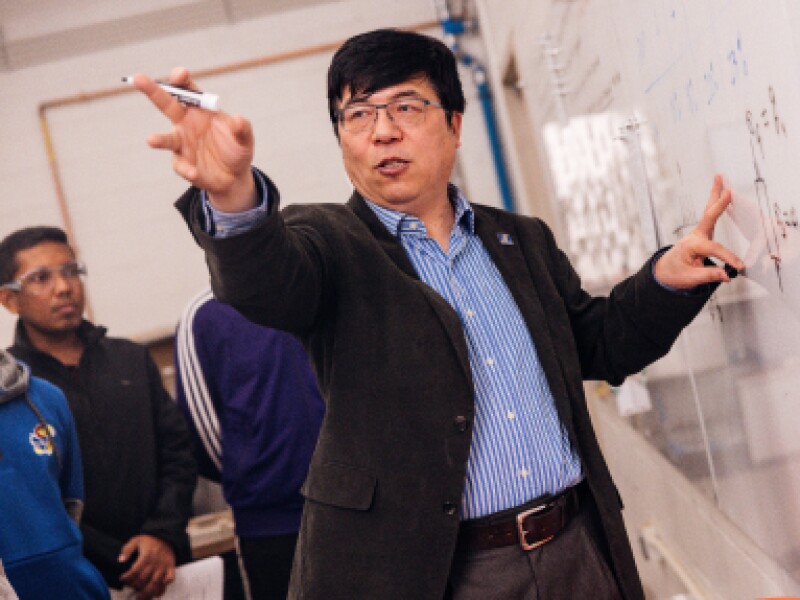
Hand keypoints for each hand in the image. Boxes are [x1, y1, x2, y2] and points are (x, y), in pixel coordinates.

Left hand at [118, 534, 176, 599]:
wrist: (166, 536)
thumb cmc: (149, 540)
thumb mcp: (136, 540)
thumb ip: (127, 549)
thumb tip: (120, 560)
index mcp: (146, 556)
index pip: (135, 570)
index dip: (127, 577)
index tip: (122, 578)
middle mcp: (155, 562)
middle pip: (144, 579)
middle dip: (136, 586)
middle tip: (131, 588)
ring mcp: (164, 566)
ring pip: (156, 582)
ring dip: (148, 592)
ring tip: (141, 597)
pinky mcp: (171, 567)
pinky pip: (170, 579)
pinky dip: (164, 587)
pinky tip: (157, 592)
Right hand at [131, 68, 256, 210]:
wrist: (234, 177)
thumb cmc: (236, 150)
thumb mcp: (245, 139)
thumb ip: (243, 128)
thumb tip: (238, 120)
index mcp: (200, 110)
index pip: (188, 90)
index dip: (182, 79)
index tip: (181, 74)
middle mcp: (186, 123)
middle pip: (167, 104)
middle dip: (153, 90)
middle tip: (138, 77)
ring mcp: (182, 143)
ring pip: (167, 138)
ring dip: (159, 139)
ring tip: (151, 140)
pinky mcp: (182, 163)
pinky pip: (181, 165)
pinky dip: (187, 169)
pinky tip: (194, 173)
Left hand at [654, 175, 744, 288]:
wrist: (664, 272)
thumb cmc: (675, 274)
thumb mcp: (690, 278)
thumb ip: (709, 275)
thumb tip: (727, 274)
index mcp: (690, 246)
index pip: (714, 249)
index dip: (728, 257)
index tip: (739, 266)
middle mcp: (694, 236)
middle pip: (708, 216)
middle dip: (718, 203)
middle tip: (728, 190)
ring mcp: (697, 233)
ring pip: (708, 212)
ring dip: (715, 195)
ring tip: (719, 178)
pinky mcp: (702, 234)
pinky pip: (710, 217)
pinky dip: (716, 205)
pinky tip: (721, 194)